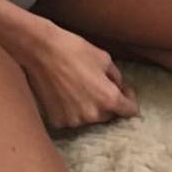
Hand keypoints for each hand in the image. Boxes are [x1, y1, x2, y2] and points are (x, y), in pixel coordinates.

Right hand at [19, 18, 139, 129]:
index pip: (130, 110)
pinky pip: (72, 118)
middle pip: (109, 116)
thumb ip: (116, 77)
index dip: (130, 99)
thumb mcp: (104, 58)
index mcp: (108, 98)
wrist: (41, 51)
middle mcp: (92, 115)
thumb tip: (119, 87)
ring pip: (89, 118)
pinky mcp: (58, 121)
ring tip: (79, 87)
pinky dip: (71, 109)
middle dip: (108, 103)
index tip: (125, 91)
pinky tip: (65, 93)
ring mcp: (74, 120)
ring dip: (89, 107)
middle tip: (99, 86)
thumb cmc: (74, 50)